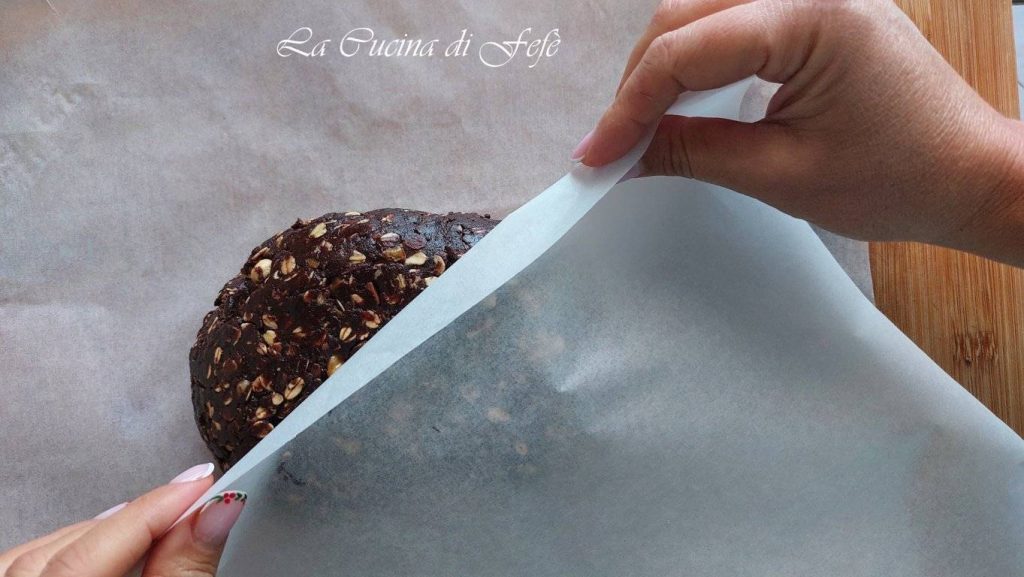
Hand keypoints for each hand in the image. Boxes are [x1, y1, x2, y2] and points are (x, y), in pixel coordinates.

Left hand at [0, 463, 246, 576]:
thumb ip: (185, 571)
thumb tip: (218, 509)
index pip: (103, 540)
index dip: (159, 507)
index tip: (206, 482)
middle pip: (75, 542)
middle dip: (139, 519)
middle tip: (198, 500)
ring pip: (46, 550)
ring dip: (108, 533)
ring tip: (162, 523)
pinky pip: (25, 565)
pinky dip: (72, 550)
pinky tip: (106, 545)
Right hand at [574, 0, 1023, 264]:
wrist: (968, 176)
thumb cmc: (899, 177)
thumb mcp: (783, 174)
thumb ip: (695, 152)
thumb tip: (627, 153)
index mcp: (810, 15)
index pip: (685, 48)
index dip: (629, 106)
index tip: (596, 155)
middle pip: (684, 16)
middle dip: (639, 83)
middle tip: (611, 145)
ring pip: (701, 12)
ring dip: (662, 67)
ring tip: (638, 126)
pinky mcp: (815, 12)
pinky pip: (733, 21)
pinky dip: (696, 60)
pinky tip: (680, 99)